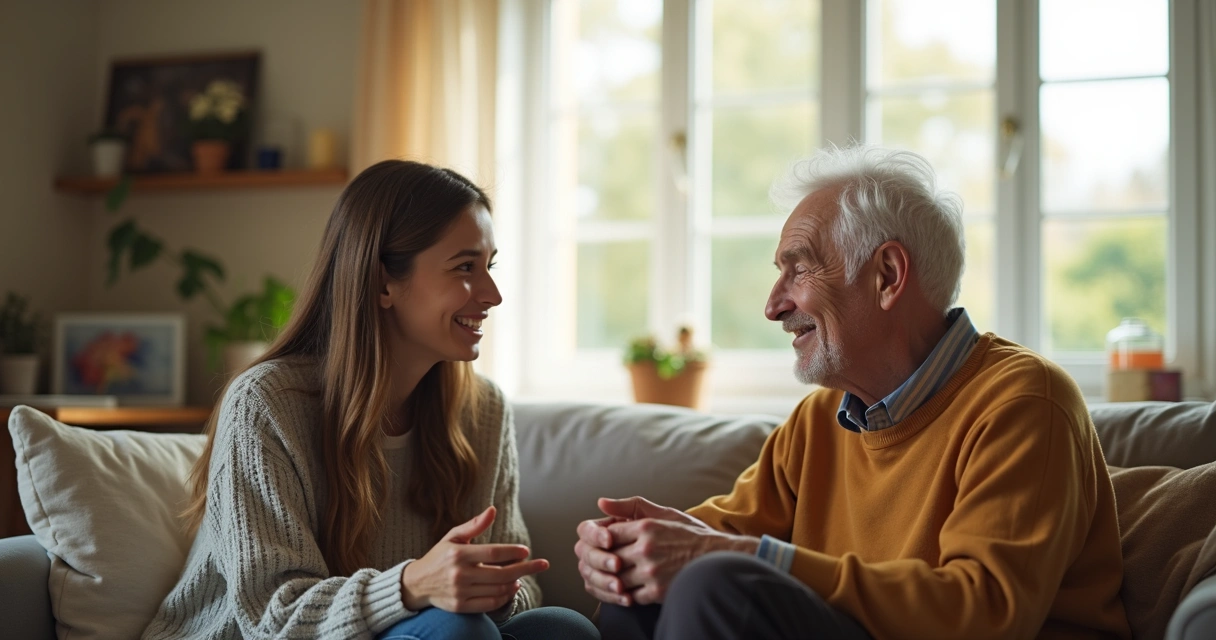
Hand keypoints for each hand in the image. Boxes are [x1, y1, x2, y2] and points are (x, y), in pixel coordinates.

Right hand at [401, 506, 548, 612]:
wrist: (417, 583)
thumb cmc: (439, 556)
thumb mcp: (453, 536)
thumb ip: (474, 525)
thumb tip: (492, 510)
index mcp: (459, 554)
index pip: (493, 553)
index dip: (513, 552)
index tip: (527, 551)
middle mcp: (460, 574)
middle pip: (501, 573)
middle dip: (526, 568)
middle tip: (542, 564)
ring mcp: (460, 592)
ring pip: (498, 589)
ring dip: (515, 582)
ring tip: (522, 575)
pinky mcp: (460, 606)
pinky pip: (490, 604)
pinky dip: (504, 596)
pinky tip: (511, 588)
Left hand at [575, 496, 735, 605]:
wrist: (718, 558)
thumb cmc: (690, 535)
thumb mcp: (665, 513)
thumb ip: (631, 506)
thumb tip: (601, 502)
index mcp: (646, 526)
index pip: (608, 534)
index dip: (605, 541)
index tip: (609, 544)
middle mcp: (646, 549)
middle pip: (609, 558)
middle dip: (608, 561)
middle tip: (609, 563)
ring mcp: (651, 572)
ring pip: (617, 579)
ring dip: (616, 580)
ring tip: (621, 577)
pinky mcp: (658, 592)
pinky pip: (631, 597)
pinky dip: (629, 595)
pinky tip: (634, 589)